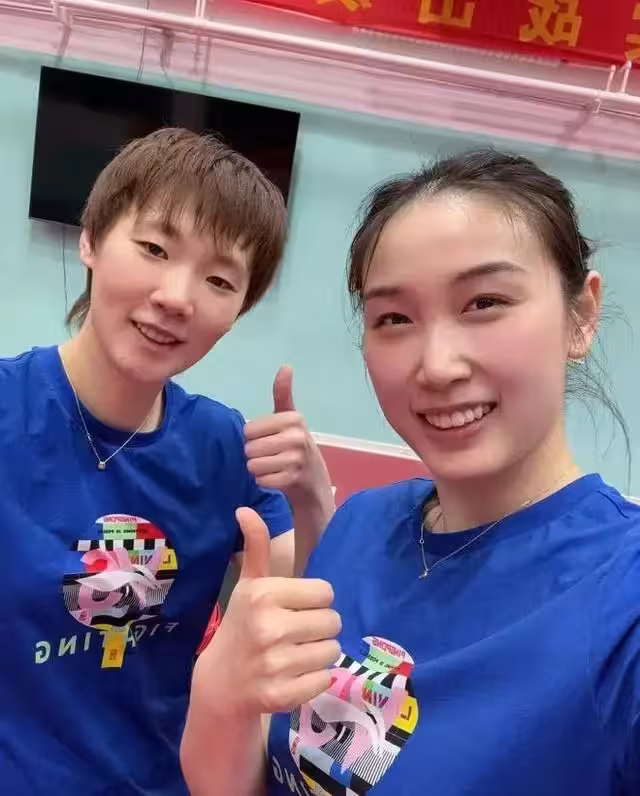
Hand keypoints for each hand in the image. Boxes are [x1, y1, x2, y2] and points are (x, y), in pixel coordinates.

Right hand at [192, 508, 341, 715]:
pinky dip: (315, 678)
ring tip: (295, 654)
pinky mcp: (283, 696)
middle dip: (319, 627)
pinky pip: (326, 679)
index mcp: (263, 595)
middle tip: (296, 633)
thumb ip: (256, 546)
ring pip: (333, 651)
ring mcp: (276, 665)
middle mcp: (269, 628)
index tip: (295, 608)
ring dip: (319, 653)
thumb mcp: (249, 584)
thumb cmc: (242, 625)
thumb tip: (245, 509)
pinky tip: (293, 676)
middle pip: (333, 621)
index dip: (314, 601)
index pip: (325, 592)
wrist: (221, 683)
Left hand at [244, 366, 331, 503]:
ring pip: (254, 465)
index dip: (254, 437)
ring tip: (274, 467)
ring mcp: (296, 459)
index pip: (249, 430)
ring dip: (259, 469)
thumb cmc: (296, 445)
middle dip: (255, 455)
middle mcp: (296, 436)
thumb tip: (286, 366)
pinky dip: (265, 482)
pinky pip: (261, 480)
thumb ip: (283, 393)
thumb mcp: (290, 418)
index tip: (269, 439)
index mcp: (293, 418)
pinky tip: (277, 479)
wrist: (315, 479)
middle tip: (271, 456)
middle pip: (250, 448)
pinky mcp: (293, 480)